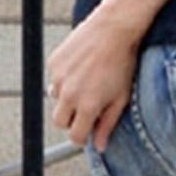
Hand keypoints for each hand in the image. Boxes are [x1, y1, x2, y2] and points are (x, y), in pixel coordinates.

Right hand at [46, 9, 142, 150]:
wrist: (113, 29)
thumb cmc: (122, 62)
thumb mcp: (121, 97)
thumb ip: (108, 123)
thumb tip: (101, 146)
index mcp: (87, 105)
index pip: (75, 136)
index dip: (83, 137)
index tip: (88, 131)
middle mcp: (68, 94)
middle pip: (60, 122)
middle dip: (71, 120)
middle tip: (87, 109)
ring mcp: (58, 78)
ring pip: (56, 100)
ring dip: (67, 99)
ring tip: (87, 83)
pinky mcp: (53, 63)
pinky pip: (54, 80)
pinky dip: (64, 80)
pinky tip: (82, 69)